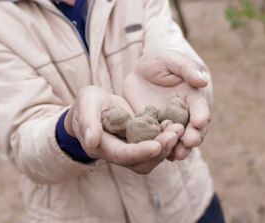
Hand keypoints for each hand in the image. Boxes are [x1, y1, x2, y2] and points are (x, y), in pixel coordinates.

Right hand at [65, 85, 182, 173]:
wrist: (93, 106)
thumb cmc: (87, 103)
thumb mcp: (86, 104)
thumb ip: (87, 121)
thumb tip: (92, 141)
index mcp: (103, 148)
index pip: (122, 155)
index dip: (139, 152)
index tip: (157, 146)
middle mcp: (118, 154)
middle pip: (141, 162)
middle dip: (160, 149)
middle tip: (175, 133)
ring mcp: (131, 150)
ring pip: (152, 157)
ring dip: (167, 145)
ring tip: (178, 128)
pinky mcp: (141, 142)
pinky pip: (157, 146)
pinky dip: (167, 138)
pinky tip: (176, 124)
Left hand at [123, 51, 210, 159]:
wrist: (142, 70)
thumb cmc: (162, 60)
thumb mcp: (173, 60)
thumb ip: (187, 68)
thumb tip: (202, 82)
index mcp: (193, 98)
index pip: (200, 109)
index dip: (201, 116)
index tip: (200, 122)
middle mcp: (185, 115)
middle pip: (193, 130)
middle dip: (193, 137)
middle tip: (189, 143)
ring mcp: (170, 124)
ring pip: (178, 140)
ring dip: (179, 148)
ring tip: (177, 155)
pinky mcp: (154, 130)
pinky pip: (158, 141)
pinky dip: (160, 148)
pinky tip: (159, 155)